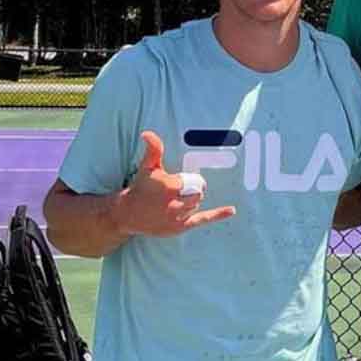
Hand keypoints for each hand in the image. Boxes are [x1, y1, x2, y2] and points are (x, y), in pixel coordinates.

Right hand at [111, 131, 235, 236]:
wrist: (128, 214)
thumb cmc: (141, 188)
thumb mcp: (147, 167)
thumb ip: (153, 149)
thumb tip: (147, 133)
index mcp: (170, 186)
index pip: (191, 181)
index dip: (188, 180)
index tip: (179, 182)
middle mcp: (175, 203)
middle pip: (198, 193)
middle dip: (193, 190)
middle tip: (183, 190)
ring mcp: (178, 217)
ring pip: (197, 204)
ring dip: (192, 201)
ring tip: (178, 201)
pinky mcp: (180, 227)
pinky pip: (202, 219)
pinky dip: (218, 214)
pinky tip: (232, 210)